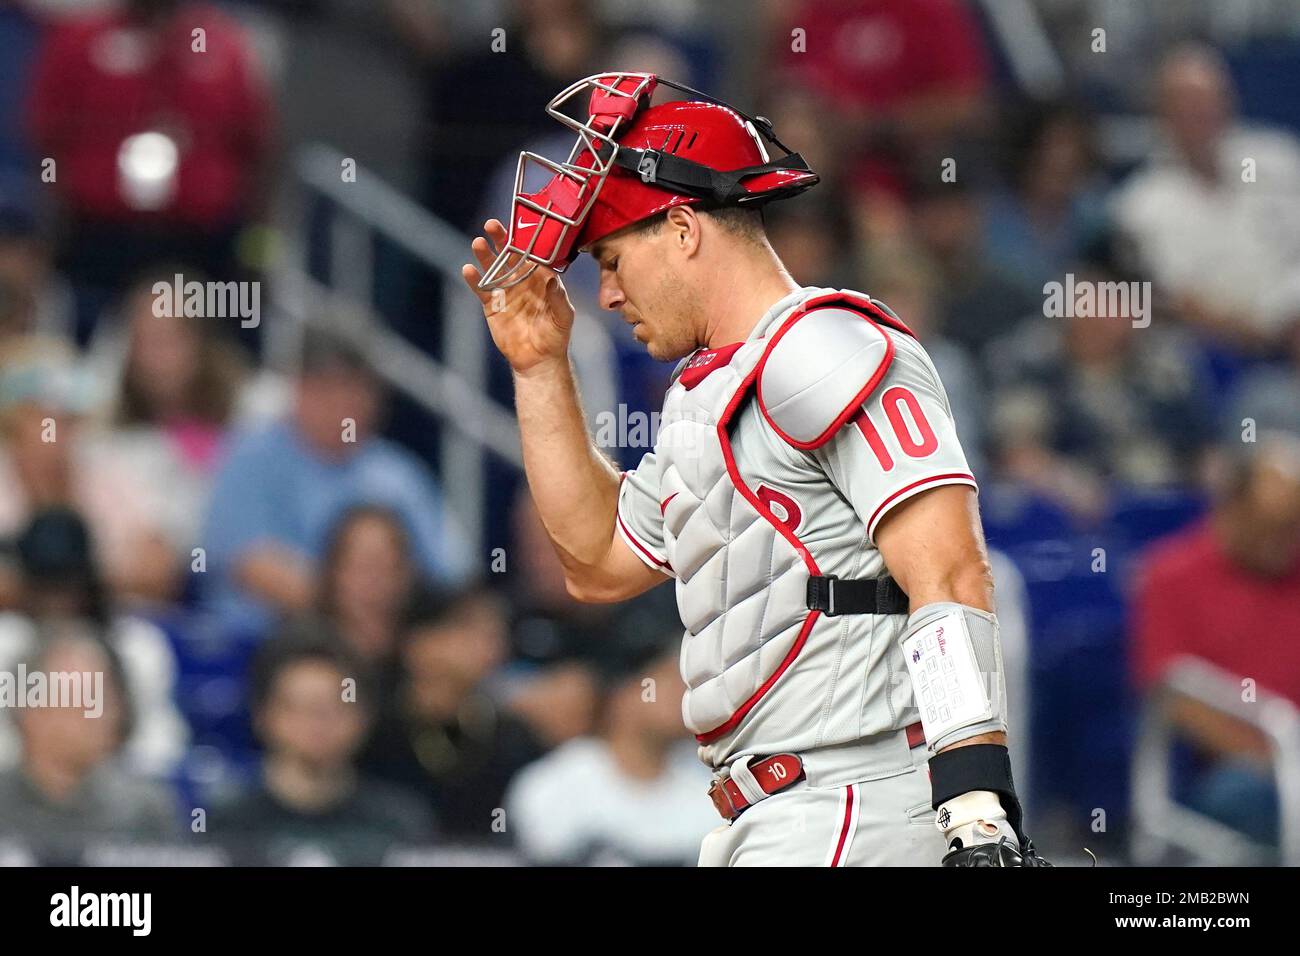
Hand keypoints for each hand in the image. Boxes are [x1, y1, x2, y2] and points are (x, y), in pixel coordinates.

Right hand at [461, 219, 575, 375]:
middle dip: (501, 240)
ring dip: (485, 255)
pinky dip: (475, 280)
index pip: (532, 254)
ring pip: (493, 269)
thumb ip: (558, 297)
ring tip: (478, 242)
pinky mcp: (492, 306)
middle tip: (491, 224)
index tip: (520, 226)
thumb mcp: (563, 316)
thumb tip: (551, 278)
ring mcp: (506, 292)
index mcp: (540, 279)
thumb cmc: (556, 336)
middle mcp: (522, 281)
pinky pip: (482, 290)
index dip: (526, 240)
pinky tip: (469, 269)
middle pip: (509, 256)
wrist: (539, 359)